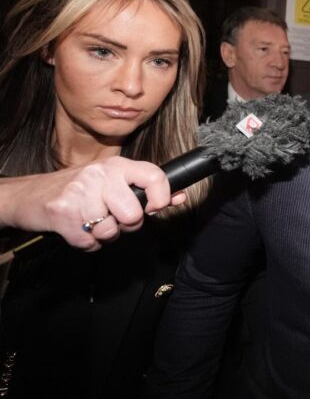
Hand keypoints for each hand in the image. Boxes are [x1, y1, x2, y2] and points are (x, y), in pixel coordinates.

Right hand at [0, 156, 183, 251]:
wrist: (28, 195)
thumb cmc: (77, 189)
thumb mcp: (113, 182)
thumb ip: (146, 190)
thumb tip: (179, 196)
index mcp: (116, 165)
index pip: (154, 176)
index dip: (162, 197)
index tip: (156, 207)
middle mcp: (100, 175)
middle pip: (133, 214)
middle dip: (127, 224)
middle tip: (114, 217)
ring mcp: (80, 195)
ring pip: (111, 231)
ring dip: (105, 234)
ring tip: (92, 220)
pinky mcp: (63, 215)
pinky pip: (91, 243)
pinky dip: (87, 243)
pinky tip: (78, 227)